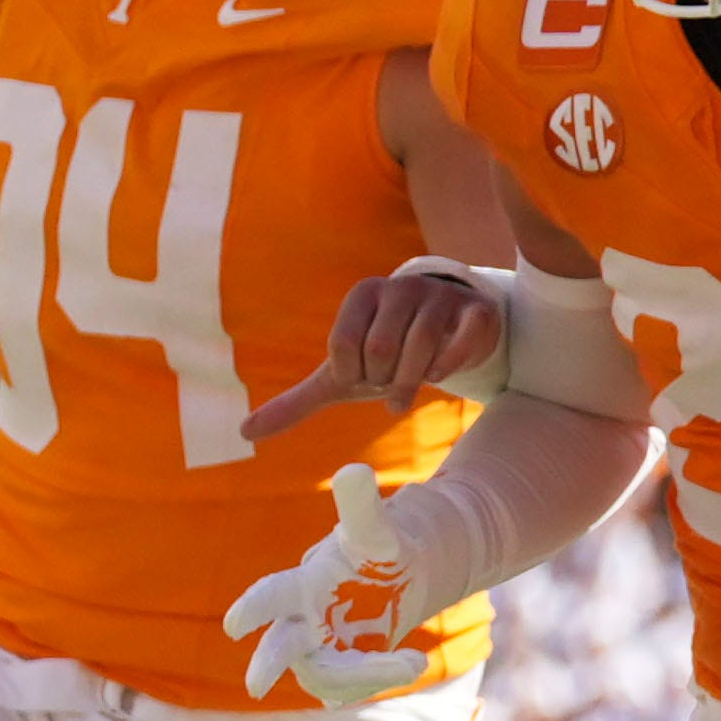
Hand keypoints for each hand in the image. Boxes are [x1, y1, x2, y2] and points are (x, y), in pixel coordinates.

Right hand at [223, 462, 447, 707]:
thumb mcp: (374, 530)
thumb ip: (361, 506)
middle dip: (266, 665)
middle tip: (255, 687)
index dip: (251, 609)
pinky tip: (407, 663)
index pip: (269, 596)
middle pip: (278, 648)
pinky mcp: (339, 671)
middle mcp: (302, 623)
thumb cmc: (376, 551)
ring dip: (367, 673)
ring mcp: (320, 651)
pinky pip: (348, 688)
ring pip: (324, 675)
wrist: (399, 582)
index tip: (235, 625)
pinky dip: (376, 678)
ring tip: (413, 660)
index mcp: (301, 587)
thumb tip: (354, 469)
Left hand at [240, 258, 512, 446]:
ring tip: (409, 389)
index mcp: (362, 295)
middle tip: (389, 381)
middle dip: (383, 381)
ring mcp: (439, 297)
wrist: (446, 338)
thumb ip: (295, 402)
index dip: (352, 376)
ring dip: (413, 382)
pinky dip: (449, 367)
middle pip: (381, 349)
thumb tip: (244, 433)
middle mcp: (400, 288)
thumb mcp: (340, 377)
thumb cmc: (385, 357)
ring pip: (421, 347)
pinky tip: (441, 373)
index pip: (343, 345)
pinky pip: (461, 342)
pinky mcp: (475, 312)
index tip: (362, 377)